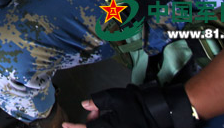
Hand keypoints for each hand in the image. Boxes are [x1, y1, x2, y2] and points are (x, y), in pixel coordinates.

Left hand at [63, 84, 197, 127]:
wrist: (160, 114)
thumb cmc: (137, 104)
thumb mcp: (116, 98)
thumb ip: (98, 101)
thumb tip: (85, 105)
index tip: (63, 126)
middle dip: (89, 123)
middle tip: (95, 110)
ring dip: (97, 124)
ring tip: (103, 112)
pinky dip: (104, 125)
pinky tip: (109, 119)